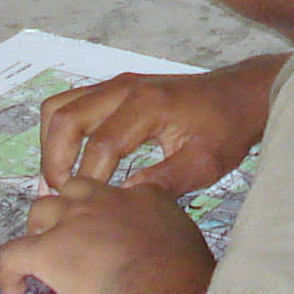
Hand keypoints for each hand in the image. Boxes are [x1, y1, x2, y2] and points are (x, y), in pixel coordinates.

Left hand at [0, 173, 213, 293]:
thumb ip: (176, 239)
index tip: (110, 231)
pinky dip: (9, 272)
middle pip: (72, 189)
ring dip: (38, 232)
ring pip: (39, 211)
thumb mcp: (190, 242)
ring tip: (40, 256)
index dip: (109, 211)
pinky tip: (14, 289)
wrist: (160, 284)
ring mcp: (71, 221)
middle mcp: (102, 200)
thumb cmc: (184, 273)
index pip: (116, 193)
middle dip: (68, 208)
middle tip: (70, 236)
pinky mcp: (47, 250)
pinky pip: (13, 254)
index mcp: (141, 196)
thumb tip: (179, 257)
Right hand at [40, 55, 281, 194]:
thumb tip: (121, 201)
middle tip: (60, 198)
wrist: (241, 95)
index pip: (102, 145)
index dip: (90, 181)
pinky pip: (72, 103)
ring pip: (60, 107)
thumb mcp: (204, 164)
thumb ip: (163, 182)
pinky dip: (61, 132)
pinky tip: (73, 162)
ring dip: (52, 144)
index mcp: (148, 105)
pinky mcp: (116, 88)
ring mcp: (118, 84)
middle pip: (66, 119)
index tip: (89, 209)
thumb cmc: (227, 129)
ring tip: (60, 182)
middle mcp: (125, 87)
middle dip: (55, 162)